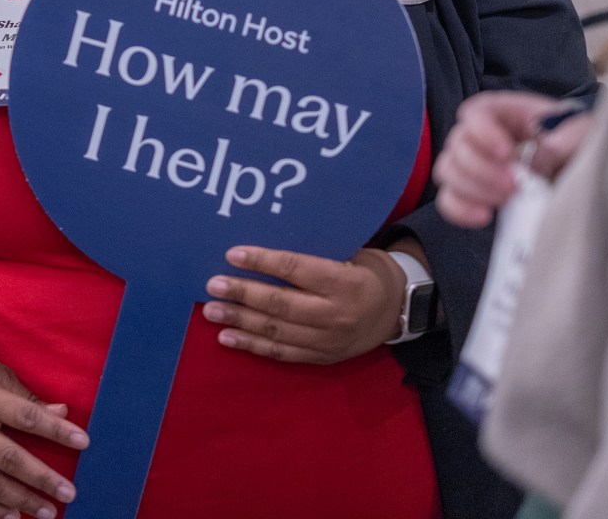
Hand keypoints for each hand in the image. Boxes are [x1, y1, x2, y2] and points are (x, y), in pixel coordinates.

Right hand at [0, 348, 88, 518]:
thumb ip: (24, 395)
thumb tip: (62, 411)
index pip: (23, 415)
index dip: (54, 430)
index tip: (83, 442)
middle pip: (8, 457)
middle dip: (41, 478)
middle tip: (69, 492)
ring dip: (21, 500)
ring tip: (48, 511)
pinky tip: (13, 517)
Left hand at [203, 245, 410, 363]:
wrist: (397, 311)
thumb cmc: (365, 273)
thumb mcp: (350, 255)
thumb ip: (314, 256)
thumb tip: (265, 249)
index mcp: (343, 282)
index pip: (296, 269)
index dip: (263, 261)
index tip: (233, 254)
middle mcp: (334, 314)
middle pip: (281, 304)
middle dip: (243, 294)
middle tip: (213, 285)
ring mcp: (327, 340)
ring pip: (277, 331)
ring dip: (240, 321)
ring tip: (211, 311)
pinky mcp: (321, 357)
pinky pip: (282, 354)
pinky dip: (252, 346)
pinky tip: (227, 338)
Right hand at [434, 92, 592, 227]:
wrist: (583, 177)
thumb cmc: (581, 146)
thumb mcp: (585, 133)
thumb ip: (568, 137)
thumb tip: (537, 160)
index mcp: (507, 113)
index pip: (476, 112)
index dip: (483, 131)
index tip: (507, 154)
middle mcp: (483, 136)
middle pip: (457, 143)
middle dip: (481, 168)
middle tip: (514, 186)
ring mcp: (475, 166)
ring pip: (447, 170)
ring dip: (471, 188)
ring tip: (506, 200)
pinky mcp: (473, 194)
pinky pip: (448, 199)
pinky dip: (459, 209)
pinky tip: (485, 216)